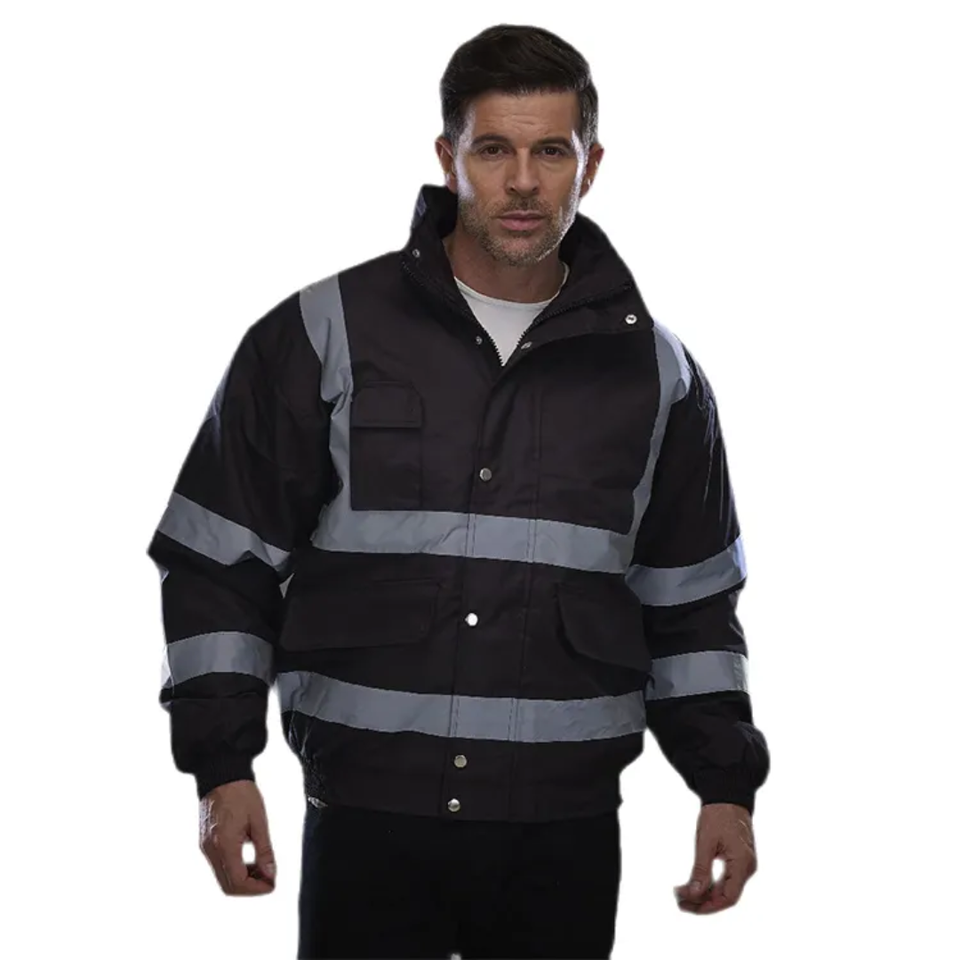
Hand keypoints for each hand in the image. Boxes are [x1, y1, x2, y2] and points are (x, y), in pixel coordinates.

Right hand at [199, 779, 276, 895]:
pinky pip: (218, 866)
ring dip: (242, 880)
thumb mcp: (259, 820)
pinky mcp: (205, 842)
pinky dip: (234, 870)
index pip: (238, 882)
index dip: (257, 888)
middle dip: (250, 888)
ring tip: (262, 868)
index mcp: (224, 845)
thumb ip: (265, 850)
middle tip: (269, 878)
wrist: (221, 773)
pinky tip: (249, 860)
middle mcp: (210, 850)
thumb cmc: (241, 792)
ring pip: (222, 878)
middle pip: (228, 886)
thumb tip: (271, 873)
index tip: (272, 882)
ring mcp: (205, 847)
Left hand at [673, 802, 756, 913]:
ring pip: (724, 889)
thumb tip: (693, 894)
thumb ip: (700, 869)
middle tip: (679, 901)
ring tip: (682, 894)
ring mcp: (744, 865)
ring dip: (704, 894)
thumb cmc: (718, 814)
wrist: (728, 795)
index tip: (688, 906)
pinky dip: (709, 884)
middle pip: (725, 896)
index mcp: (743, 863)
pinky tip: (693, 885)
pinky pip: (725, 879)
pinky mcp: (738, 860)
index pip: (729, 898)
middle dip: (702, 901)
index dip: (708, 906)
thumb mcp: (705, 841)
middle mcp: (747, 868)